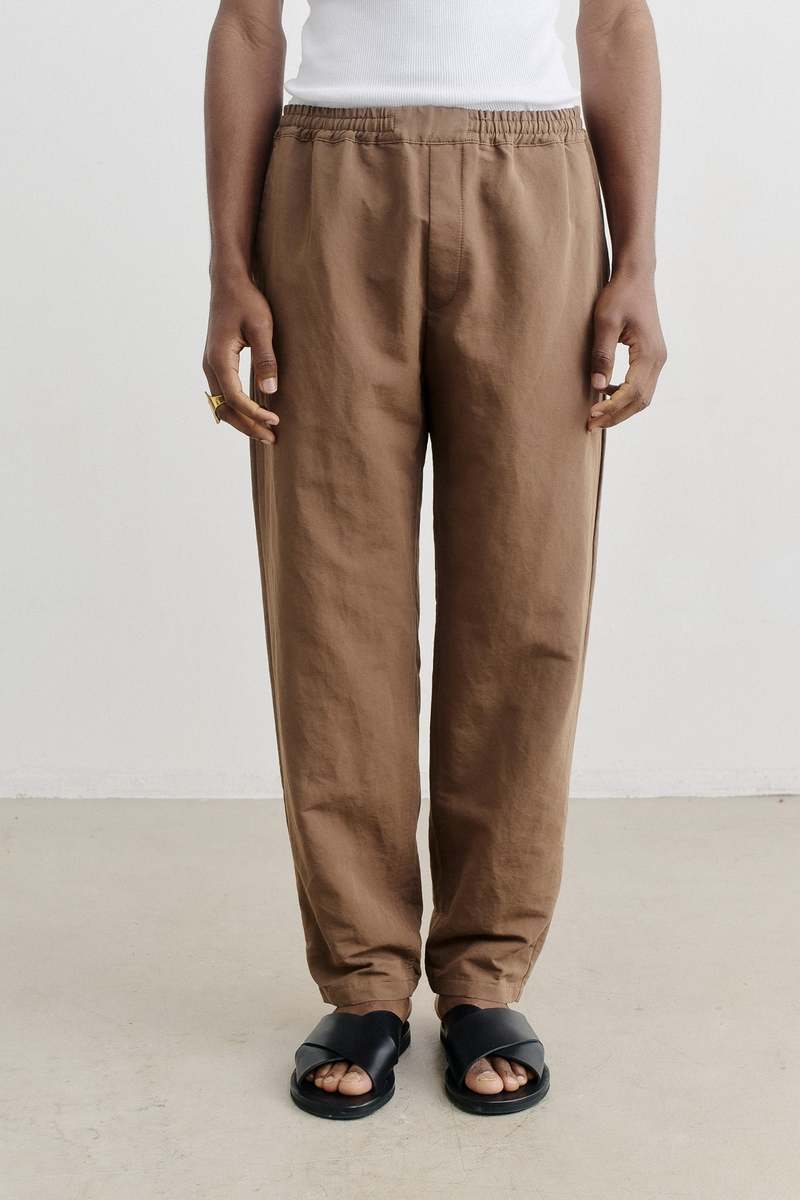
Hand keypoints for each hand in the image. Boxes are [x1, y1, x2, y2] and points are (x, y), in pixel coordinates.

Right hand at [203, 272, 279, 442]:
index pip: (235, 398)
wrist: (228, 282)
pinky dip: (237, 409)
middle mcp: (210, 365)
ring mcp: (210, 365)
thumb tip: (270, 392)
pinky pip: (223, 394)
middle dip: (248, 426)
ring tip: (264, 432)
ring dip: (242, 421)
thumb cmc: (247, 301)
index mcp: (219, 358)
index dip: (255, 414)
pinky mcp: (215, 363)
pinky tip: (253, 415)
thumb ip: (266, 359)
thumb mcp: (262, 328)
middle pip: (225, 408)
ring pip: (222, 405)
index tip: (276, 421)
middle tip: (271, 438)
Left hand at [587, 271, 666, 429]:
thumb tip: (598, 387)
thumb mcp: (604, 323)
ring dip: (621, 409)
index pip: (632, 393)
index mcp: (649, 353)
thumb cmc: (619, 296)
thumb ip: (602, 355)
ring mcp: (658, 358)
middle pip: (641, 401)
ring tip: (597, 414)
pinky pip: (642, 385)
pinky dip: (626, 396)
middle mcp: (658, 359)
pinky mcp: (652, 356)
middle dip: (616, 416)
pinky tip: (607, 394)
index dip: (611, 408)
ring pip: (644, 396)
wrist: (636, 276)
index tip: (590, 416)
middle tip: (591, 424)